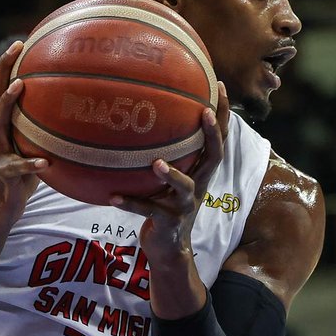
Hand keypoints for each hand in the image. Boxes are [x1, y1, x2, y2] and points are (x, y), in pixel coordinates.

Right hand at [0, 41, 46, 231]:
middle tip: (14, 49)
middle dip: (2, 70)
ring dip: (7, 104)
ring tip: (19, 87)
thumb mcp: (29, 148)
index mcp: (0, 126)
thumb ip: (42, 131)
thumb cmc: (19, 177)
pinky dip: (31, 164)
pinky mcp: (0, 173)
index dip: (7, 66)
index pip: (1, 90)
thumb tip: (72, 115)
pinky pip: (17, 167)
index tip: (20, 43)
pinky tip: (46, 162)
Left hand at [110, 82, 229, 265]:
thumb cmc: (165, 204)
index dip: (222, 115)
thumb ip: (165, 153)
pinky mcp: (168, 223)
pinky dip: (131, 204)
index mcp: (200, 173)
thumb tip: (143, 116)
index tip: (217, 86)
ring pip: (184, 188)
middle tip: (204, 113)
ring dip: (171, 175)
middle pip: (214, 158)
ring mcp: (184, 206)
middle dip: (212, 135)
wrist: (169, 249)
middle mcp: (198, 186)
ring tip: (156, 163)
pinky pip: (149, 211)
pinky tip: (113, 197)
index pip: (218, 140)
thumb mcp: (170, 178)